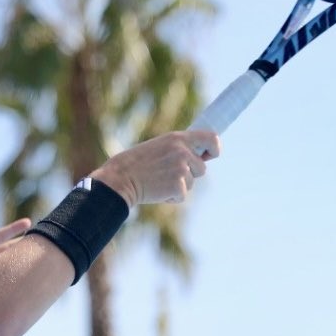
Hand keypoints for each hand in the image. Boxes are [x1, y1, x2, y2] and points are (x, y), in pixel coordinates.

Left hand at [0, 218, 32, 287]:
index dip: (13, 230)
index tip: (29, 223)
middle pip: (7, 250)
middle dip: (23, 244)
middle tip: (44, 239)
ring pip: (7, 267)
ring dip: (20, 263)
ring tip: (39, 260)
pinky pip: (2, 285)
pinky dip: (13, 282)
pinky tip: (25, 286)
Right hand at [90, 130, 219, 205]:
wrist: (121, 179)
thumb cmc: (137, 164)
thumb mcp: (160, 146)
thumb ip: (179, 148)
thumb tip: (201, 156)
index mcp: (178, 138)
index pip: (211, 137)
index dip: (215, 148)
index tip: (210, 155)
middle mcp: (182, 151)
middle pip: (201, 168)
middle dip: (189, 174)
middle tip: (167, 174)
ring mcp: (181, 168)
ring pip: (191, 183)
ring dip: (178, 186)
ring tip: (158, 180)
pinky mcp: (178, 186)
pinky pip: (182, 196)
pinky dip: (171, 198)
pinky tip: (157, 190)